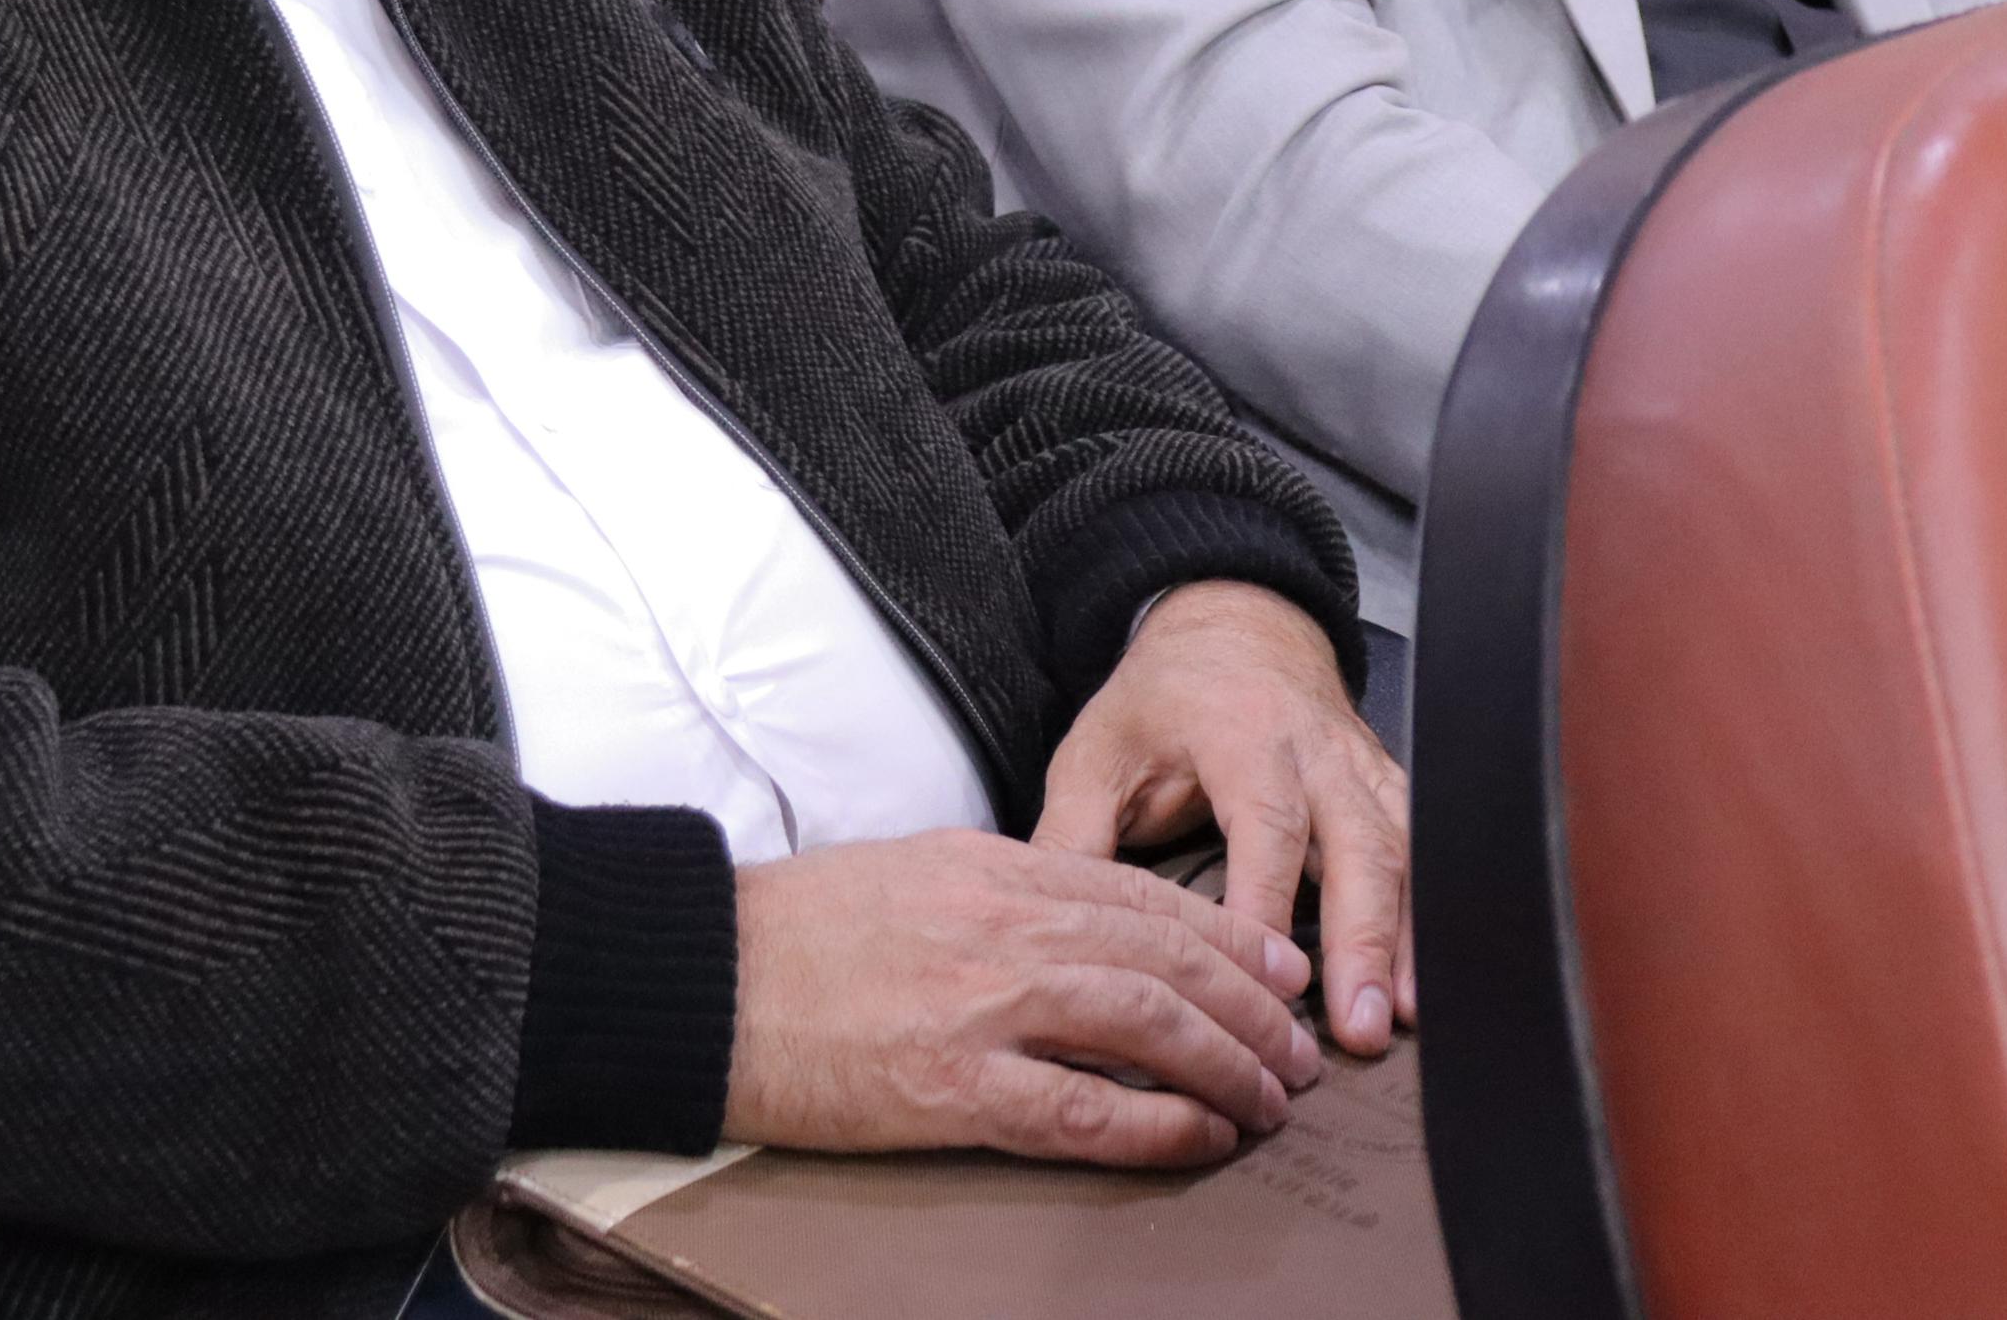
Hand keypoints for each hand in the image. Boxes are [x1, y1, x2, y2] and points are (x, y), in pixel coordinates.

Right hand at [723, 830, 1320, 1165]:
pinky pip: (1084, 1111)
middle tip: (1300, 1047)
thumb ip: (1003, 889)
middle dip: (1254, 1007)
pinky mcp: (953, 1088)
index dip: (1233, 935)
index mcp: (999, 868)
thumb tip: (1078, 918)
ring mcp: (985, 1007)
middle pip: (1171, 959)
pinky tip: (1203, 1137)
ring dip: (1228, 1064)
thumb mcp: (916, 871)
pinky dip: (1157, 1126)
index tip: (1281, 967)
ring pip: (1149, 1025)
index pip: (1148, 895)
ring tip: (1271, 1099)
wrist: (705, 976)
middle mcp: (1009, 926)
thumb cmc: (797, 930)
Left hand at [1035, 581, 1411, 1055]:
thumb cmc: (1162, 700)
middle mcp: (1318, 751)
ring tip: (1399, 1020)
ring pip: (1401, 852)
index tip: (1263, 980)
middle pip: (1357, 843)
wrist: (1237, 626)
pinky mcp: (1387, 790)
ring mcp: (1362, 770)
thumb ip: (1073, 834)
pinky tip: (1423, 985)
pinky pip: (1420, 852)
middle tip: (1357, 1027)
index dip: (1269, 903)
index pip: (1266, 824)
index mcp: (1243, 734)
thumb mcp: (1097, 750)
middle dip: (1361, 938)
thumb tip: (1049, 929)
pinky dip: (1427, 919)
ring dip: (1404, 939)